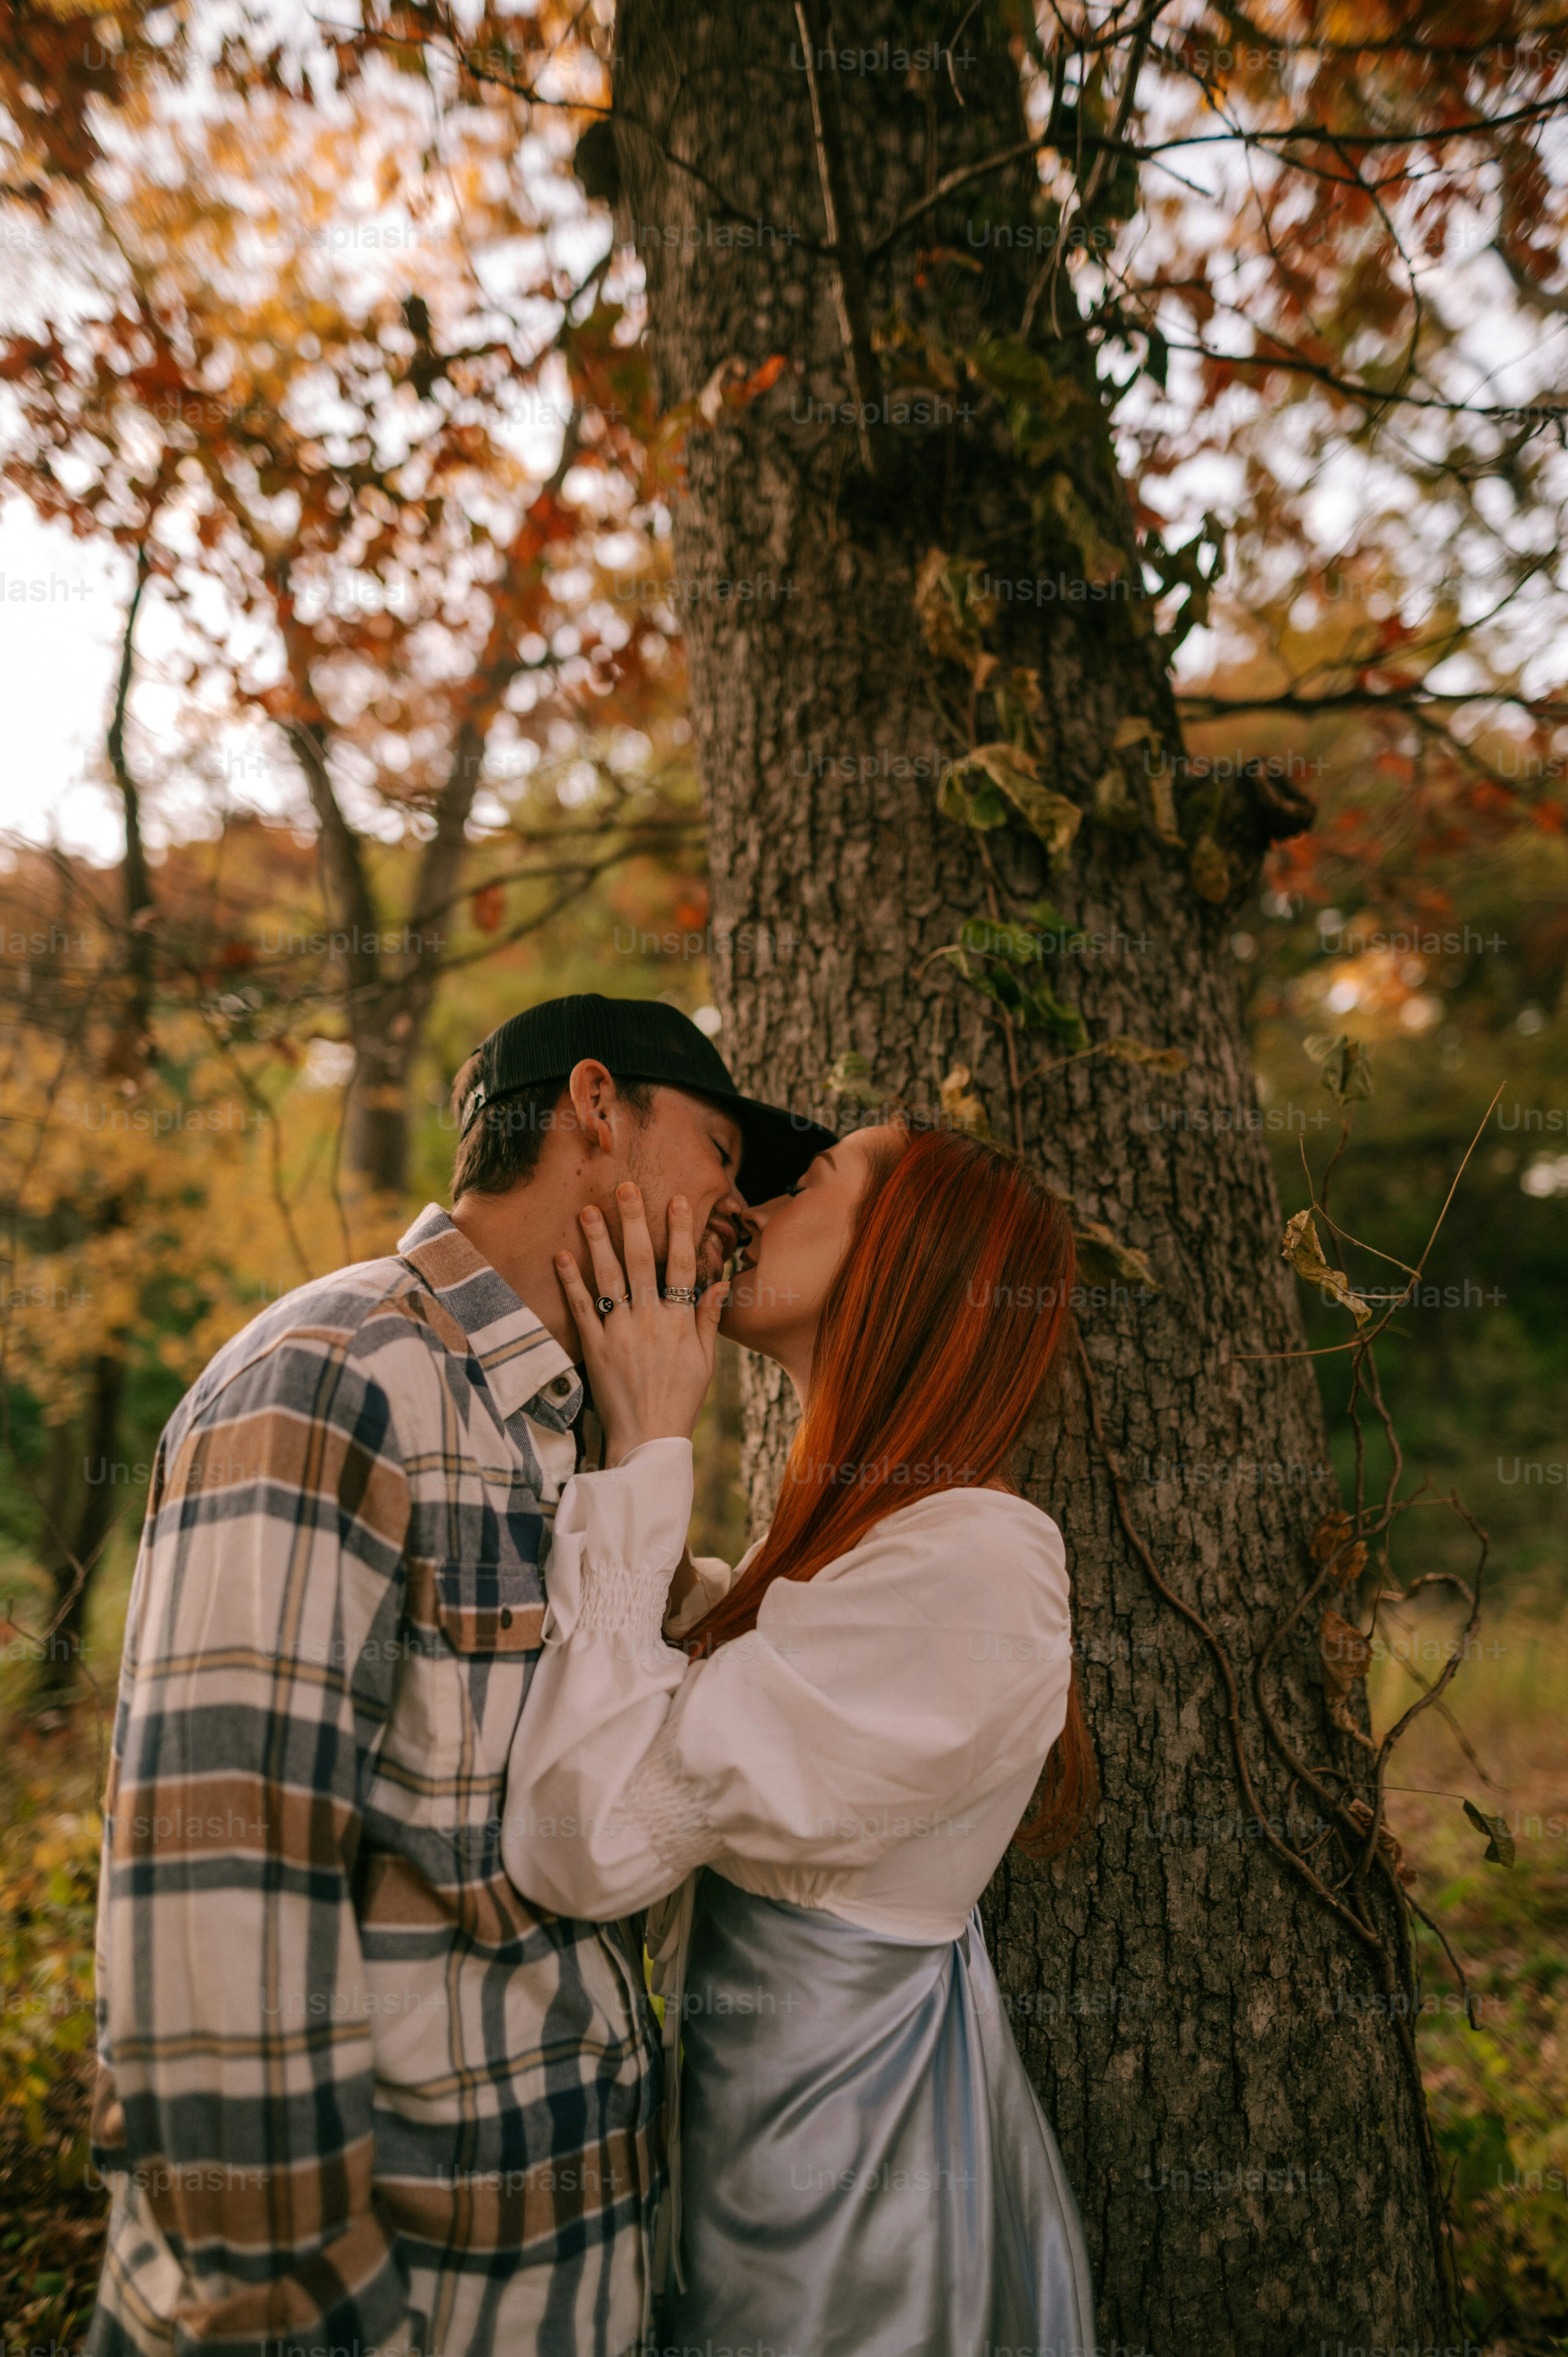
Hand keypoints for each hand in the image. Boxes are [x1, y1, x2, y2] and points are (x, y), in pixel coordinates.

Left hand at [555, 1184, 728, 1465]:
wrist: (647, 1438)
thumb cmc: (680, 1400)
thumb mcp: (704, 1361)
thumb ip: (707, 1319)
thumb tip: (719, 1283)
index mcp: (679, 1322)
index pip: (681, 1266)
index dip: (679, 1231)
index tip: (675, 1200)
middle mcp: (649, 1321)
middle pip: (640, 1261)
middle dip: (633, 1221)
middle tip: (623, 1188)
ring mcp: (620, 1332)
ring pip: (607, 1278)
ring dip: (597, 1241)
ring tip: (587, 1211)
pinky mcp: (595, 1347)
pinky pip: (581, 1308)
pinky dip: (570, 1281)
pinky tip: (561, 1255)